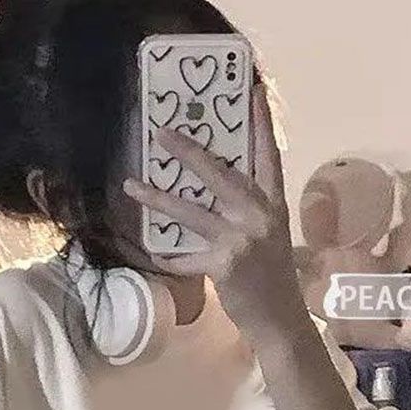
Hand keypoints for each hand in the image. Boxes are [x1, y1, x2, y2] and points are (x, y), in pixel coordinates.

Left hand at [122, 83, 309, 347]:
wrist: (280, 319)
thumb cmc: (272, 277)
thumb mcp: (269, 237)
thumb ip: (247, 212)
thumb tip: (212, 192)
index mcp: (274, 206)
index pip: (269, 157)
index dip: (261, 124)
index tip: (254, 90)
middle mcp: (260, 217)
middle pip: (222, 176)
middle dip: (191, 152)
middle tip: (162, 132)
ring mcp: (242, 241)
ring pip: (193, 213)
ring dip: (159, 198)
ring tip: (131, 185)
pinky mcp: (224, 265)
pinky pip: (185, 256)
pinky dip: (167, 256)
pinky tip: (150, 251)